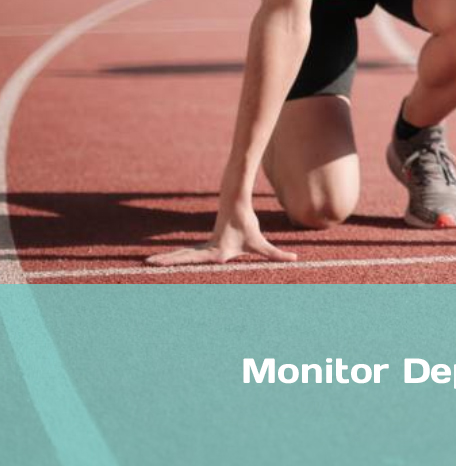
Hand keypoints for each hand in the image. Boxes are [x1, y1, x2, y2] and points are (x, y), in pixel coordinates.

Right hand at [146, 200, 296, 266]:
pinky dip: (173, 258)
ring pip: (182, 255)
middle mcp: (207, 249)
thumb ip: (276, 254)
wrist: (237, 205)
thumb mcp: (261, 244)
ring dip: (167, 260)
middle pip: (184, 257)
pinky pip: (186, 254)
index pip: (196, 258)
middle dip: (166, 262)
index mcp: (216, 251)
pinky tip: (163, 263)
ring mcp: (203, 246)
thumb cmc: (248, 226)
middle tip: (147, 265)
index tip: (171, 262)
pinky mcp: (203, 245)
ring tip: (147, 264)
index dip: (182, 261)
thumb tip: (294, 258)